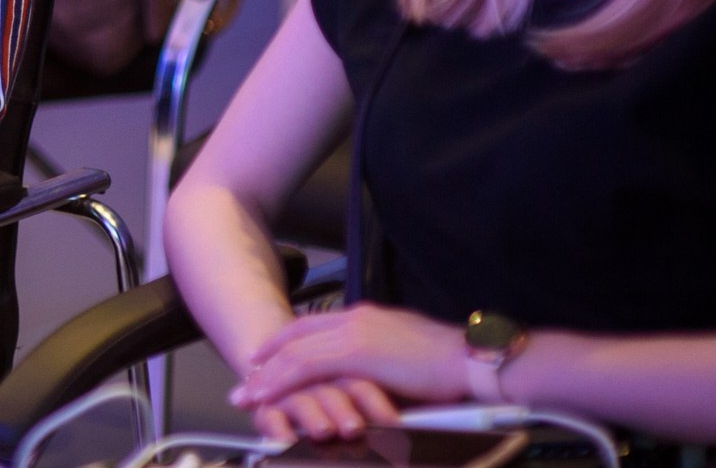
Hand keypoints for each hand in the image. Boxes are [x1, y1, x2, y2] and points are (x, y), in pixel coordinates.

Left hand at [233, 304, 468, 436]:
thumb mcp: (403, 361)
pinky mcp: (356, 352)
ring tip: (247, 396)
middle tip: (245, 382)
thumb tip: (362, 388)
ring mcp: (352, 333)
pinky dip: (283, 383)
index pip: (312, 327)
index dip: (284, 344)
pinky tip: (268, 396)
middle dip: (266, 361)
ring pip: (294, 354)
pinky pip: (306, 368)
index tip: (265, 360)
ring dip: (267, 377)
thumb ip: (376, 368)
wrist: (471, 360)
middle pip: (295, 338)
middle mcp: (353, 319)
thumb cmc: (447, 368)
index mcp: (364, 318)